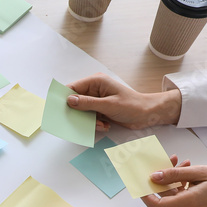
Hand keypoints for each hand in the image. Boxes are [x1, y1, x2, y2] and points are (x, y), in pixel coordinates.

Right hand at [67, 73, 181, 131]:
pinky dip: (95, 123)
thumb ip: (87, 103)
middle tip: (82, 121)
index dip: (65, 98)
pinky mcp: (100, 109)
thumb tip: (69, 101)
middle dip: (79, 113)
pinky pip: (90, 117)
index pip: (73, 87)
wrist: (147, 114)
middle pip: (76, 101)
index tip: (59, 109)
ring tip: (101, 123)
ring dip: (89, 121)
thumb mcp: (108, 105)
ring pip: (82, 112)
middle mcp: (95, 89)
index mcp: (96, 82)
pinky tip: (106, 124)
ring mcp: (97, 100)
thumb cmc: (132, 105)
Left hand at [142, 161, 206, 206]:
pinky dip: (179, 183)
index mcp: (188, 203)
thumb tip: (154, 176)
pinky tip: (186, 170)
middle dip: (161, 178)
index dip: (145, 195)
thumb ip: (175, 174)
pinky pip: (179, 195)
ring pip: (171, 194)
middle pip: (163, 196)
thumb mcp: (200, 172)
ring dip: (172, 178)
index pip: (156, 205)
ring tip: (182, 161)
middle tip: (167, 160)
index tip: (140, 181)